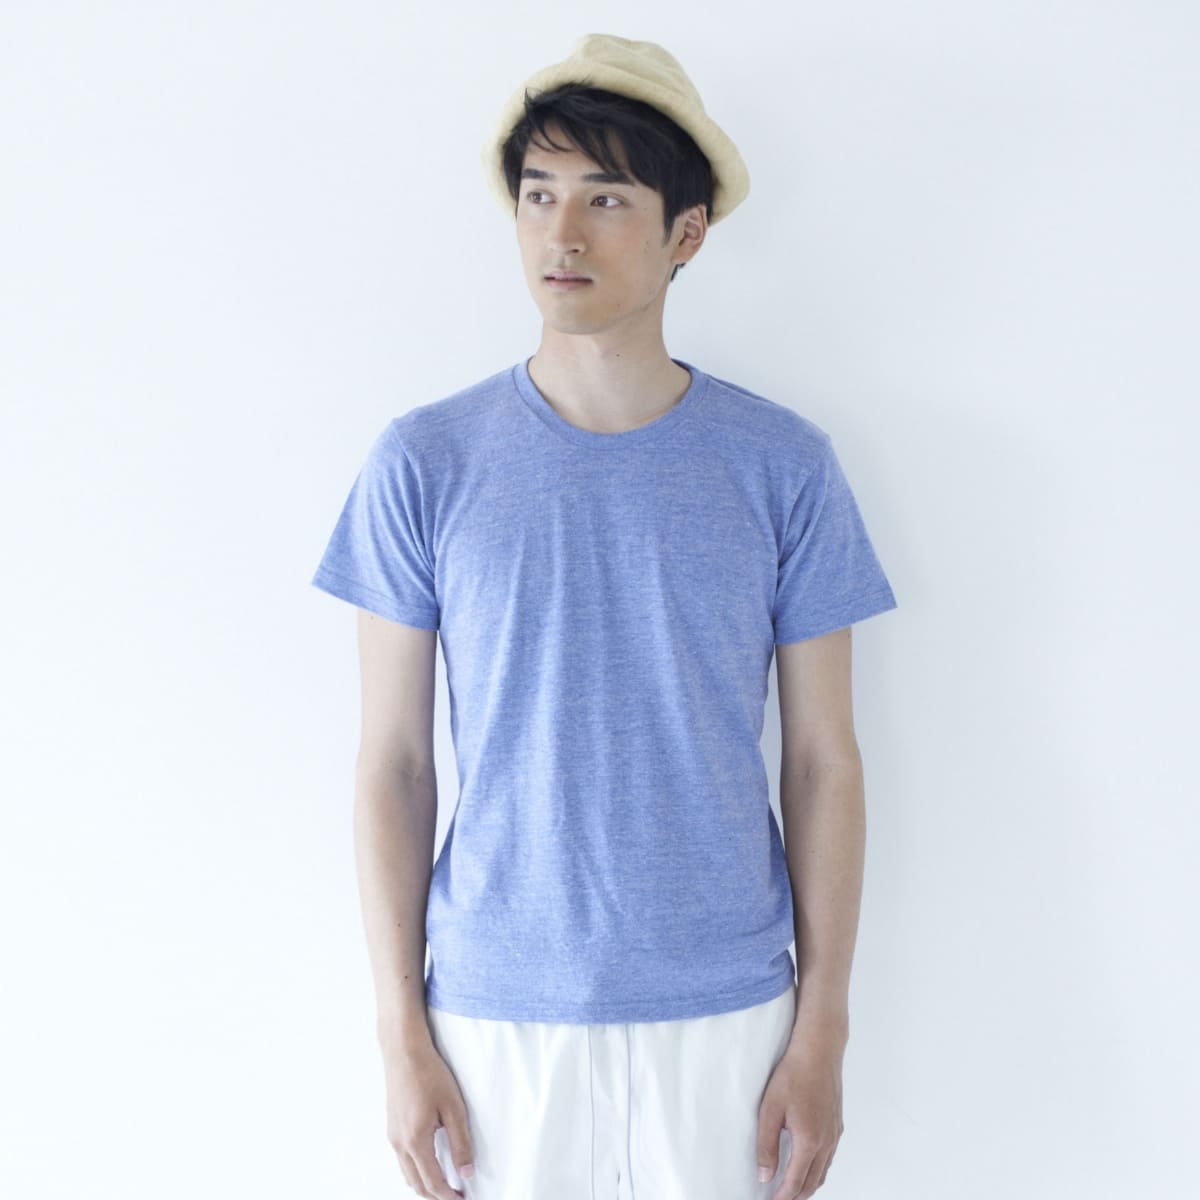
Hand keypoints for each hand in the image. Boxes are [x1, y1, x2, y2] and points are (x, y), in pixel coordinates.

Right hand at [381, 1037, 476, 1199]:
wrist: (404, 1051)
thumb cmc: (429, 1074)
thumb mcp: (453, 1108)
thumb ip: (461, 1142)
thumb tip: (467, 1171)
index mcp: (416, 1141)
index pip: (433, 1182)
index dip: (448, 1196)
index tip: (462, 1199)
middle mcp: (400, 1143)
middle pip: (416, 1184)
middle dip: (435, 1195)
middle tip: (455, 1196)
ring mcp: (393, 1136)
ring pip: (407, 1174)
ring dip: (424, 1184)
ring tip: (444, 1183)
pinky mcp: (392, 1126)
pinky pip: (402, 1159)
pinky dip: (415, 1170)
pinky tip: (428, 1162)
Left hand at [755, 1035, 844, 1199]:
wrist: (818, 1051)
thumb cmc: (793, 1074)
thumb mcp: (770, 1109)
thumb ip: (766, 1145)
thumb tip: (764, 1175)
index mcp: (810, 1141)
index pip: (795, 1182)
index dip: (783, 1197)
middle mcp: (827, 1142)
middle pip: (813, 1183)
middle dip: (796, 1196)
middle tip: (780, 1198)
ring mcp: (835, 1134)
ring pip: (823, 1171)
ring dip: (808, 1184)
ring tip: (791, 1188)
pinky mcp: (837, 1125)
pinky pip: (829, 1157)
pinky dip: (817, 1169)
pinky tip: (807, 1164)